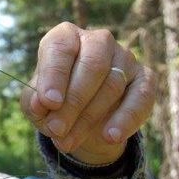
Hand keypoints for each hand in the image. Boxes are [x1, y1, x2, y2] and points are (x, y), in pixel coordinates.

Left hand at [20, 22, 155, 164]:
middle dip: (73, 102)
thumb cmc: (53, 102)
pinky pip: (141, 97)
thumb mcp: (35, 104)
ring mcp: (124, 57)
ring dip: (88, 118)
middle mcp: (97, 41)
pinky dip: (125, 119)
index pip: (61, 47)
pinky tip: (110, 136)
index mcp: (65, 37)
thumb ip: (34, 101)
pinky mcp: (145, 78)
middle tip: (56, 129)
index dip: (54, 75)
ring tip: (67, 141)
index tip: (48, 102)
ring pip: (112, 85)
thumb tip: (40, 103)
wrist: (81, 121)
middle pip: (92, 66)